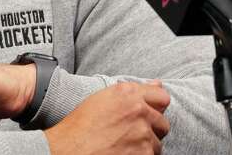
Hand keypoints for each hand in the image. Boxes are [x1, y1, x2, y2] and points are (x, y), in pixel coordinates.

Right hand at [44, 81, 170, 154]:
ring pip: (156, 143)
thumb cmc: (79, 127)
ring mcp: (142, 132)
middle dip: (151, 130)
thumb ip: (133, 91)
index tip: (148, 116)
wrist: (68, 150)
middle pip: (162, 123)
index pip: (162, 97)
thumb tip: (158, 84)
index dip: (155, 108)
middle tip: (130, 135)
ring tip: (122, 146)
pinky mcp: (143, 153)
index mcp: (127, 92)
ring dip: (144, 146)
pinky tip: (122, 154)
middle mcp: (138, 110)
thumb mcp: (102, 99)